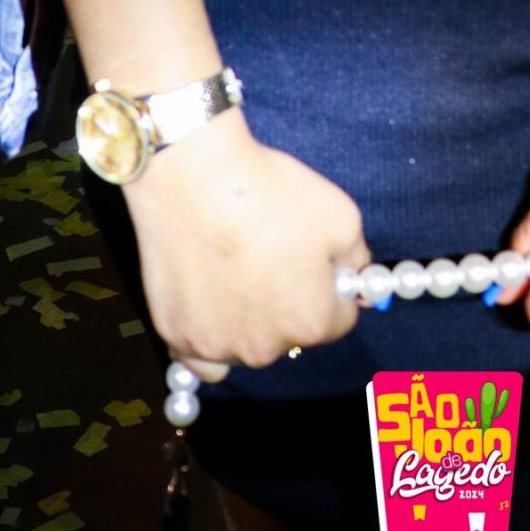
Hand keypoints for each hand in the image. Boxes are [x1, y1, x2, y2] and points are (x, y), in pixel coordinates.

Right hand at [124, 111, 369, 377]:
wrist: (195, 178)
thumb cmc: (272, 193)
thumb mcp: (341, 215)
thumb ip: (355, 258)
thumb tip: (354, 281)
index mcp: (312, 323)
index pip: (339, 319)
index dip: (330, 286)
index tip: (312, 261)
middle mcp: (266, 349)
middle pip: (289, 333)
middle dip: (287, 302)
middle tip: (266, 255)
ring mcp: (216, 347)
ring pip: (244, 343)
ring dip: (246, 319)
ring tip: (230, 268)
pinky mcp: (174, 335)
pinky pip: (199, 352)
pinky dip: (206, 335)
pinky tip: (204, 303)